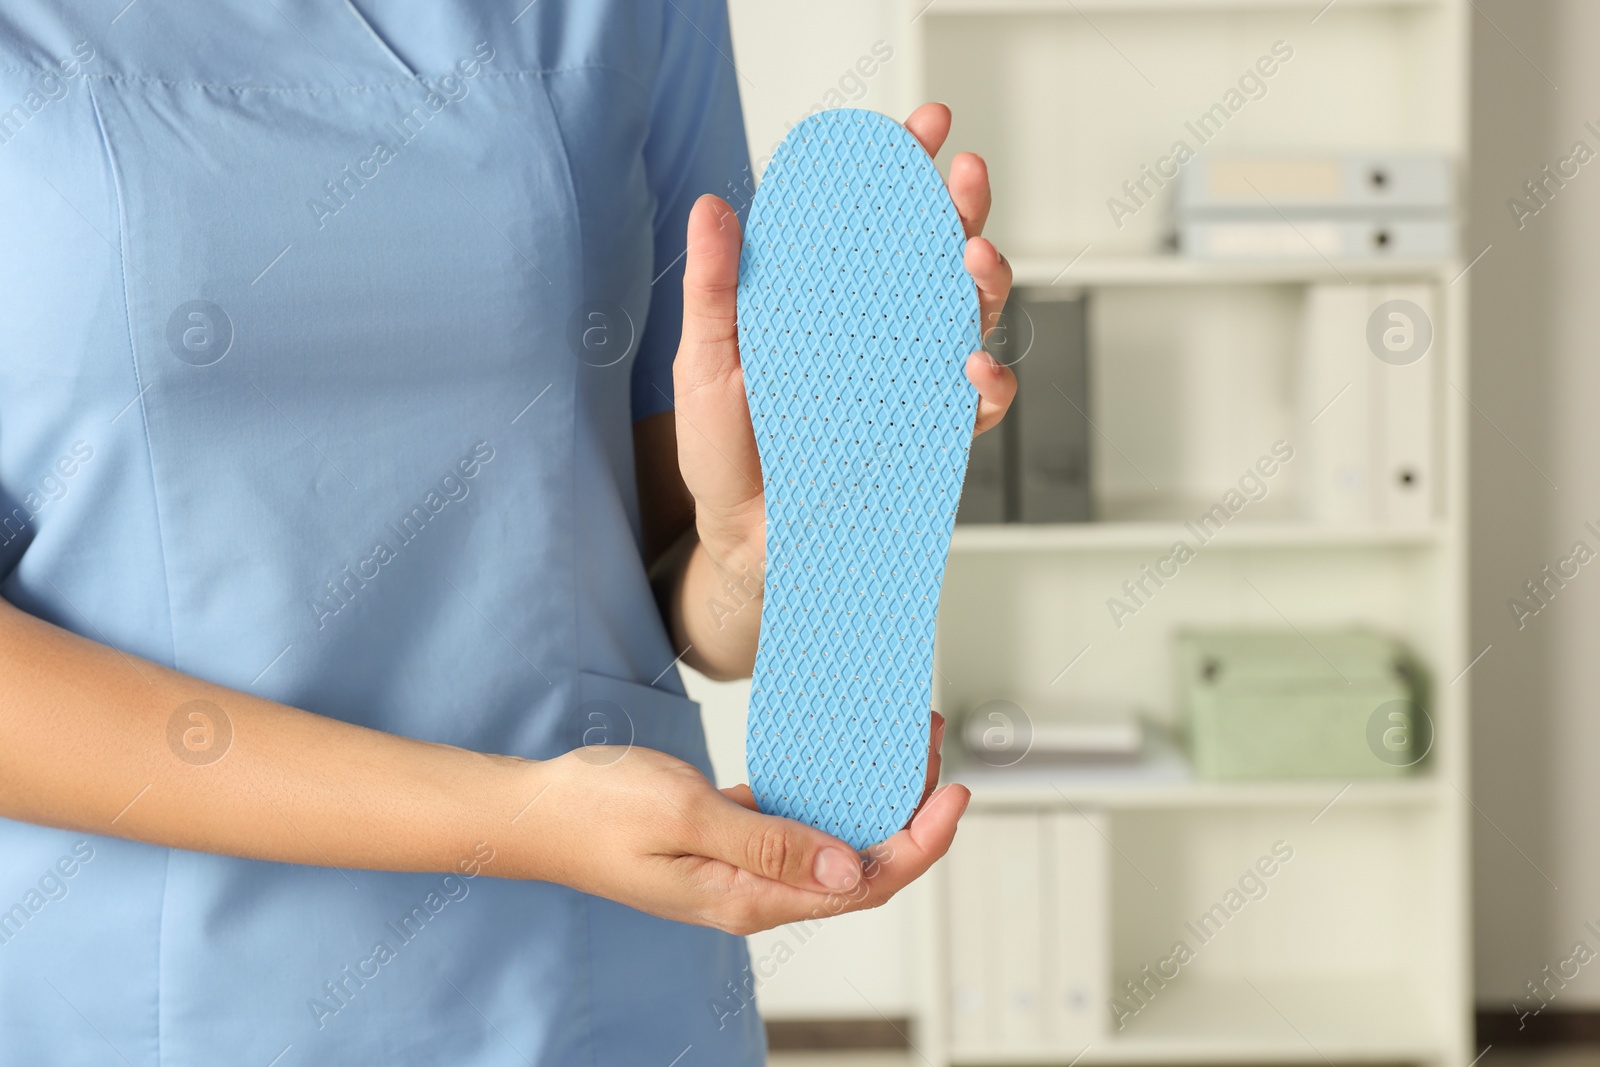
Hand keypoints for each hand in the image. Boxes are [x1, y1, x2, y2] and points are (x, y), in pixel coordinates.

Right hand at [516, 713, 966, 933]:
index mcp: (748, 897)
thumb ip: (770, 844)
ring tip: (900, 740)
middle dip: (908, 810)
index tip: (953, 794)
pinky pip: (794, 821)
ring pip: (830, 839)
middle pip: (858, 862)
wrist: (533, 811)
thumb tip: (851, 870)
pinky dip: (826, 789)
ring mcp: (738, 866)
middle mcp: (752, 891)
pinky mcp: (724, 839)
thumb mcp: (685, 816)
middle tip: (932, 745)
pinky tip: (842, 754)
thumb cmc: (596, 810)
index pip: (862, 885)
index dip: (918, 843)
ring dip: (871, 796)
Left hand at [672, 102, 1017, 564]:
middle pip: (939, 255)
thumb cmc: (722, 451)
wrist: (742, 540)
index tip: (927, 128)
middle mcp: (879, 331)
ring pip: (971, 315)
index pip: (877, 221)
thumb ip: (715, 289)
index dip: (907, 171)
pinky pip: (977, 403)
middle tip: (966, 179)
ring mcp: (909, 380)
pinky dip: (989, 382)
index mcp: (829, 299)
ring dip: (985, 282)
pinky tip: (971, 365)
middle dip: (963, 210)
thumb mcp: (706, 363)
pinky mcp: (927, 435)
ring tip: (974, 260)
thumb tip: (713, 207)